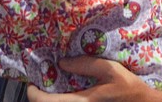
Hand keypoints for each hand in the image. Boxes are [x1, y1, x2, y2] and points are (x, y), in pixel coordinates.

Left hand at [26, 57, 161, 101]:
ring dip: (51, 97)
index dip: (33, 92)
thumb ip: (86, 65)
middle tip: (42, 79)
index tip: (32, 81)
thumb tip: (62, 62)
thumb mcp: (111, 70)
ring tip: (53, 82)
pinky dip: (62, 99)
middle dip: (41, 94)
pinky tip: (68, 88)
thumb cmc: (129, 88)